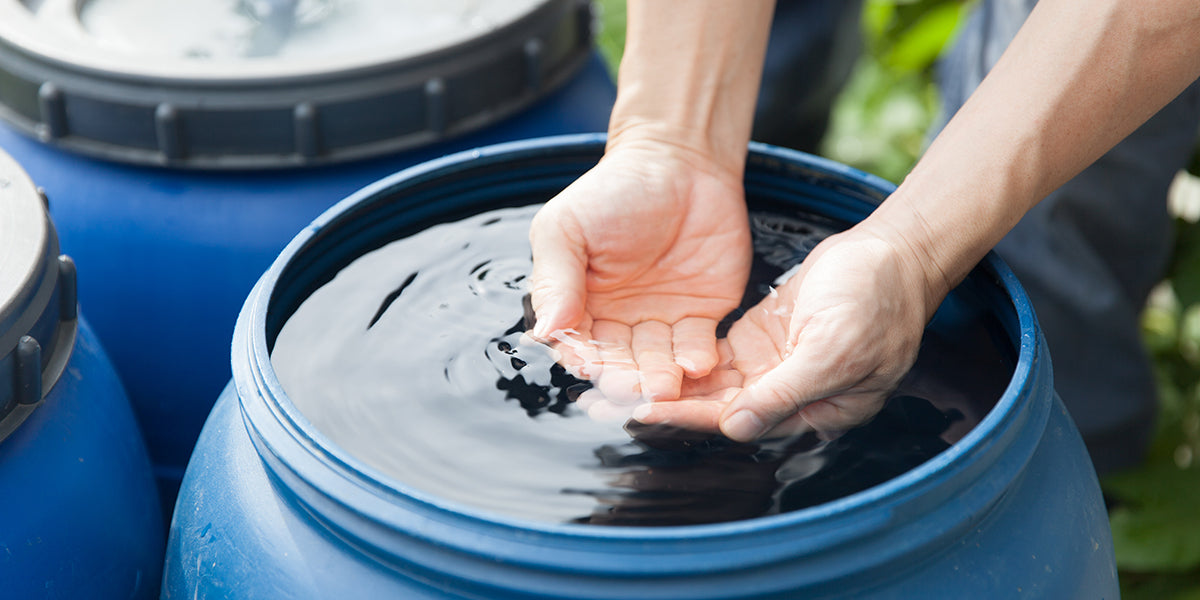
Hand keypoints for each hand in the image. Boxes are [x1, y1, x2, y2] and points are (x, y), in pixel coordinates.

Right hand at [528, 141, 751, 404]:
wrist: (680, 160)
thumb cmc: (615, 189)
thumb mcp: (568, 227)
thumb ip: (555, 278)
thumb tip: (545, 330)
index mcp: (579, 304)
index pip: (577, 343)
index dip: (583, 357)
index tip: (589, 367)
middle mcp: (619, 321)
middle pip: (619, 362)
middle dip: (625, 378)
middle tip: (633, 389)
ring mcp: (661, 321)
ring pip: (657, 362)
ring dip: (661, 377)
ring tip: (666, 385)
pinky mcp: (702, 316)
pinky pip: (698, 347)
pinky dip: (697, 360)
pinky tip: (698, 366)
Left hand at [631, 225, 936, 440]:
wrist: (894, 252)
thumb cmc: (877, 299)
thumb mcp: (834, 349)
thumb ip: (785, 391)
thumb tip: (736, 427)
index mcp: (813, 410)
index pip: (739, 419)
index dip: (689, 416)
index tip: (641, 412)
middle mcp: (787, 397)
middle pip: (717, 408)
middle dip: (664, 406)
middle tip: (606, 402)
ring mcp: (773, 368)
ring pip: (711, 385)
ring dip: (666, 385)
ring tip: (614, 382)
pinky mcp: (761, 341)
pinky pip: (716, 359)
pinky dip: (683, 359)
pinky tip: (643, 354)